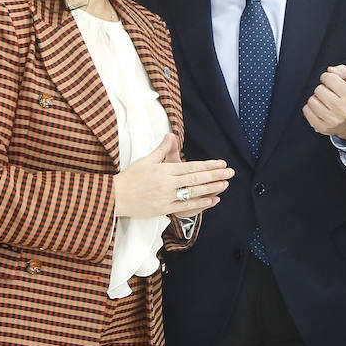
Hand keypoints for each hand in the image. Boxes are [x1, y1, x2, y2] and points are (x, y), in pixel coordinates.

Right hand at [114, 133, 232, 218]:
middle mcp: (167, 183)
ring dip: (211, 188)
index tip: (221, 163)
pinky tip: (212, 200)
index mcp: (163, 169)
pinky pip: (185, 206)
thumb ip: (161, 150)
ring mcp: (166, 197)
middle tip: (230, 172)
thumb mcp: (145, 160)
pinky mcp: (163, 209)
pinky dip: (200, 204)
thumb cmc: (130, 178)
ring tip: (225, 184)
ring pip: (193, 192)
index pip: (191, 166)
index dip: (207, 165)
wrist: (115, 197)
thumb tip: (171, 135)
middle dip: (215, 175)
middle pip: (195, 178)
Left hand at [303, 65, 345, 139]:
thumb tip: (330, 70)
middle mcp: (342, 109)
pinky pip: (306, 111)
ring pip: (311, 100)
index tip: (332, 82)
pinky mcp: (322, 127)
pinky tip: (320, 109)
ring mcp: (331, 120)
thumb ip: (345, 71)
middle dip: (323, 88)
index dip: (328, 77)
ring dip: (316, 98)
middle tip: (330, 94)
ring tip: (325, 102)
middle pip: (318, 89)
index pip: (329, 78)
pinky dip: (310, 108)